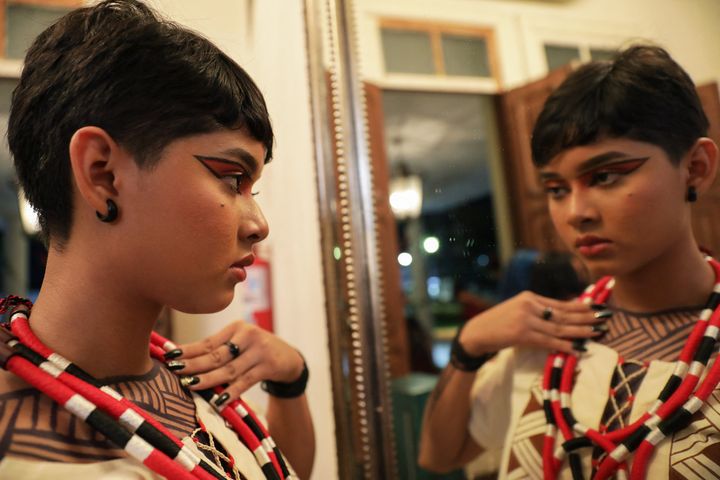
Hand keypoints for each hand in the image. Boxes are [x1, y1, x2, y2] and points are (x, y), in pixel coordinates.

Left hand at [165, 321, 304, 400]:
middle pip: (216, 354)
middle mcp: (248, 336)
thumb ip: (219, 349)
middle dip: (194, 364)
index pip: (208, 342)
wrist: (289, 358)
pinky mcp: (268, 366)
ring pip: (229, 369)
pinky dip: (231, 392)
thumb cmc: (256, 351)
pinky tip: (218, 401)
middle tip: (175, 371)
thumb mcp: (240, 343)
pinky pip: (245, 381)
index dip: (188, 350)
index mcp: (237, 328)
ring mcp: (259, 351)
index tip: (170, 356)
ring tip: (190, 385)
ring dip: (208, 379)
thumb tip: (182, 359)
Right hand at [458, 291, 608, 355]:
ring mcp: (526, 320)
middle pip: (563, 314)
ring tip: (597, 333)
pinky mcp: (522, 334)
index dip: (580, 307)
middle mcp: (529, 305)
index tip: (597, 308)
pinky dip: (565, 346)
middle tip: (605, 319)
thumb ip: (537, 312)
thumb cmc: (497, 324)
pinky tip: (578, 349)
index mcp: (529, 297)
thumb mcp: (517, 311)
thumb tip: (562, 317)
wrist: (476, 333)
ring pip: (559, 328)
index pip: (560, 303)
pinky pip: (549, 342)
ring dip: (580, 332)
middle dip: (586, 317)